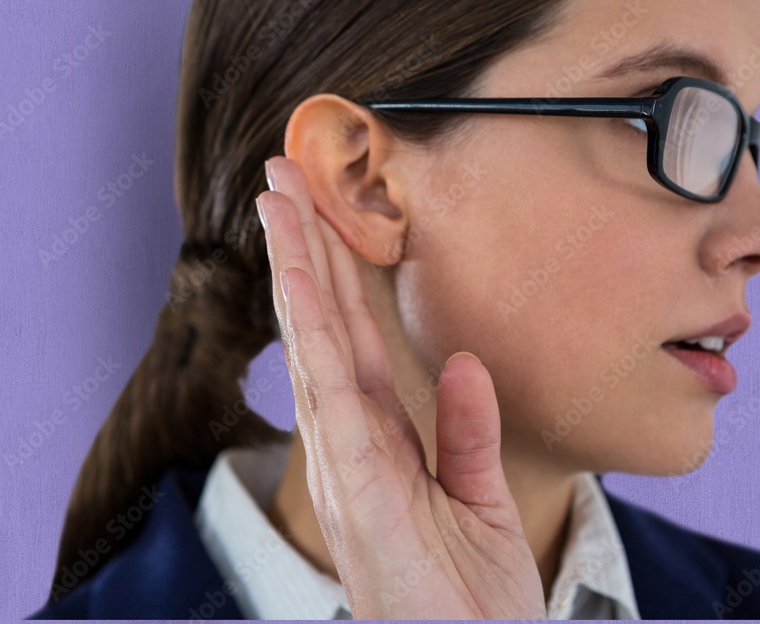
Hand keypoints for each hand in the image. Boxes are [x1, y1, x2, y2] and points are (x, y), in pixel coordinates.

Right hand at [256, 156, 547, 618]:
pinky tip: (299, 274)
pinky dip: (310, 328)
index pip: (348, 341)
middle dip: (301, 250)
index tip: (319, 214)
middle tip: (281, 177)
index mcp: (377, 442)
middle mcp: (348, 443)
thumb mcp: (480, 504)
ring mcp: (344, 461)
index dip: (333, 275)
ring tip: (279, 200)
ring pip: (312, 344)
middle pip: (320, 327)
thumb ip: (468, 433)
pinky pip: (329, 390)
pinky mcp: (354, 484)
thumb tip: (462, 363)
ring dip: (295, 269)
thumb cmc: (470, 601)